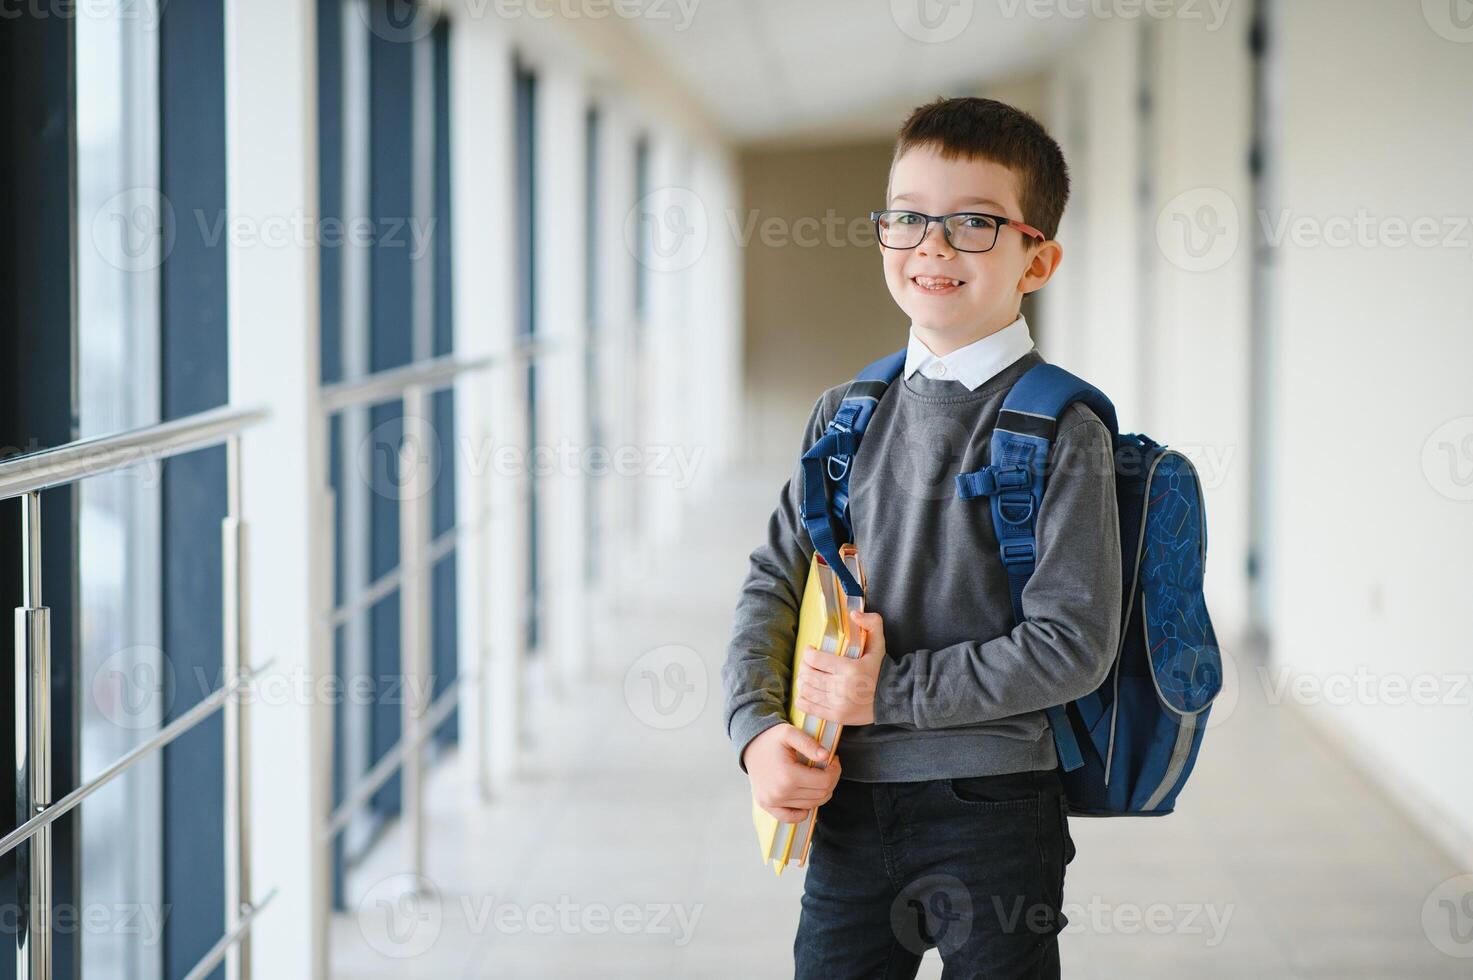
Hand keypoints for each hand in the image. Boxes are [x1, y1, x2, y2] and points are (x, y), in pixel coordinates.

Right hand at [743, 723, 842, 823]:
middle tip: (827, 767)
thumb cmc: (771, 738)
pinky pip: (791, 817)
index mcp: (788, 775)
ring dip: (820, 792)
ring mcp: (773, 802)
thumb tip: (826, 757)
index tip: (833, 760)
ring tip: (816, 776)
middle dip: (830, 780)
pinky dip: (803, 811)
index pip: (825, 781)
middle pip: (821, 795)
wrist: (750, 746)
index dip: (835, 770)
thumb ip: (809, 744)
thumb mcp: (790, 732)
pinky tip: (806, 796)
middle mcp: (780, 793)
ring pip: (811, 805)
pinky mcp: (768, 806)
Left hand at [793, 608, 886, 725]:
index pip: (814, 659)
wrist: (893, 698)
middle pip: (807, 674)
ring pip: (806, 690)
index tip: (812, 650)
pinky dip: (802, 698)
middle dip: (804, 666)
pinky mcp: (835, 717)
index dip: (808, 652)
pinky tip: (808, 691)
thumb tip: (853, 613)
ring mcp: (837, 705)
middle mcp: (841, 688)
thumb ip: (871, 623)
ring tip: (810, 675)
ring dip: (803, 681)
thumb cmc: (881, 669)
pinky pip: (808, 707)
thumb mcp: (879, 643)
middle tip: (810, 663)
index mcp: (849, 669)